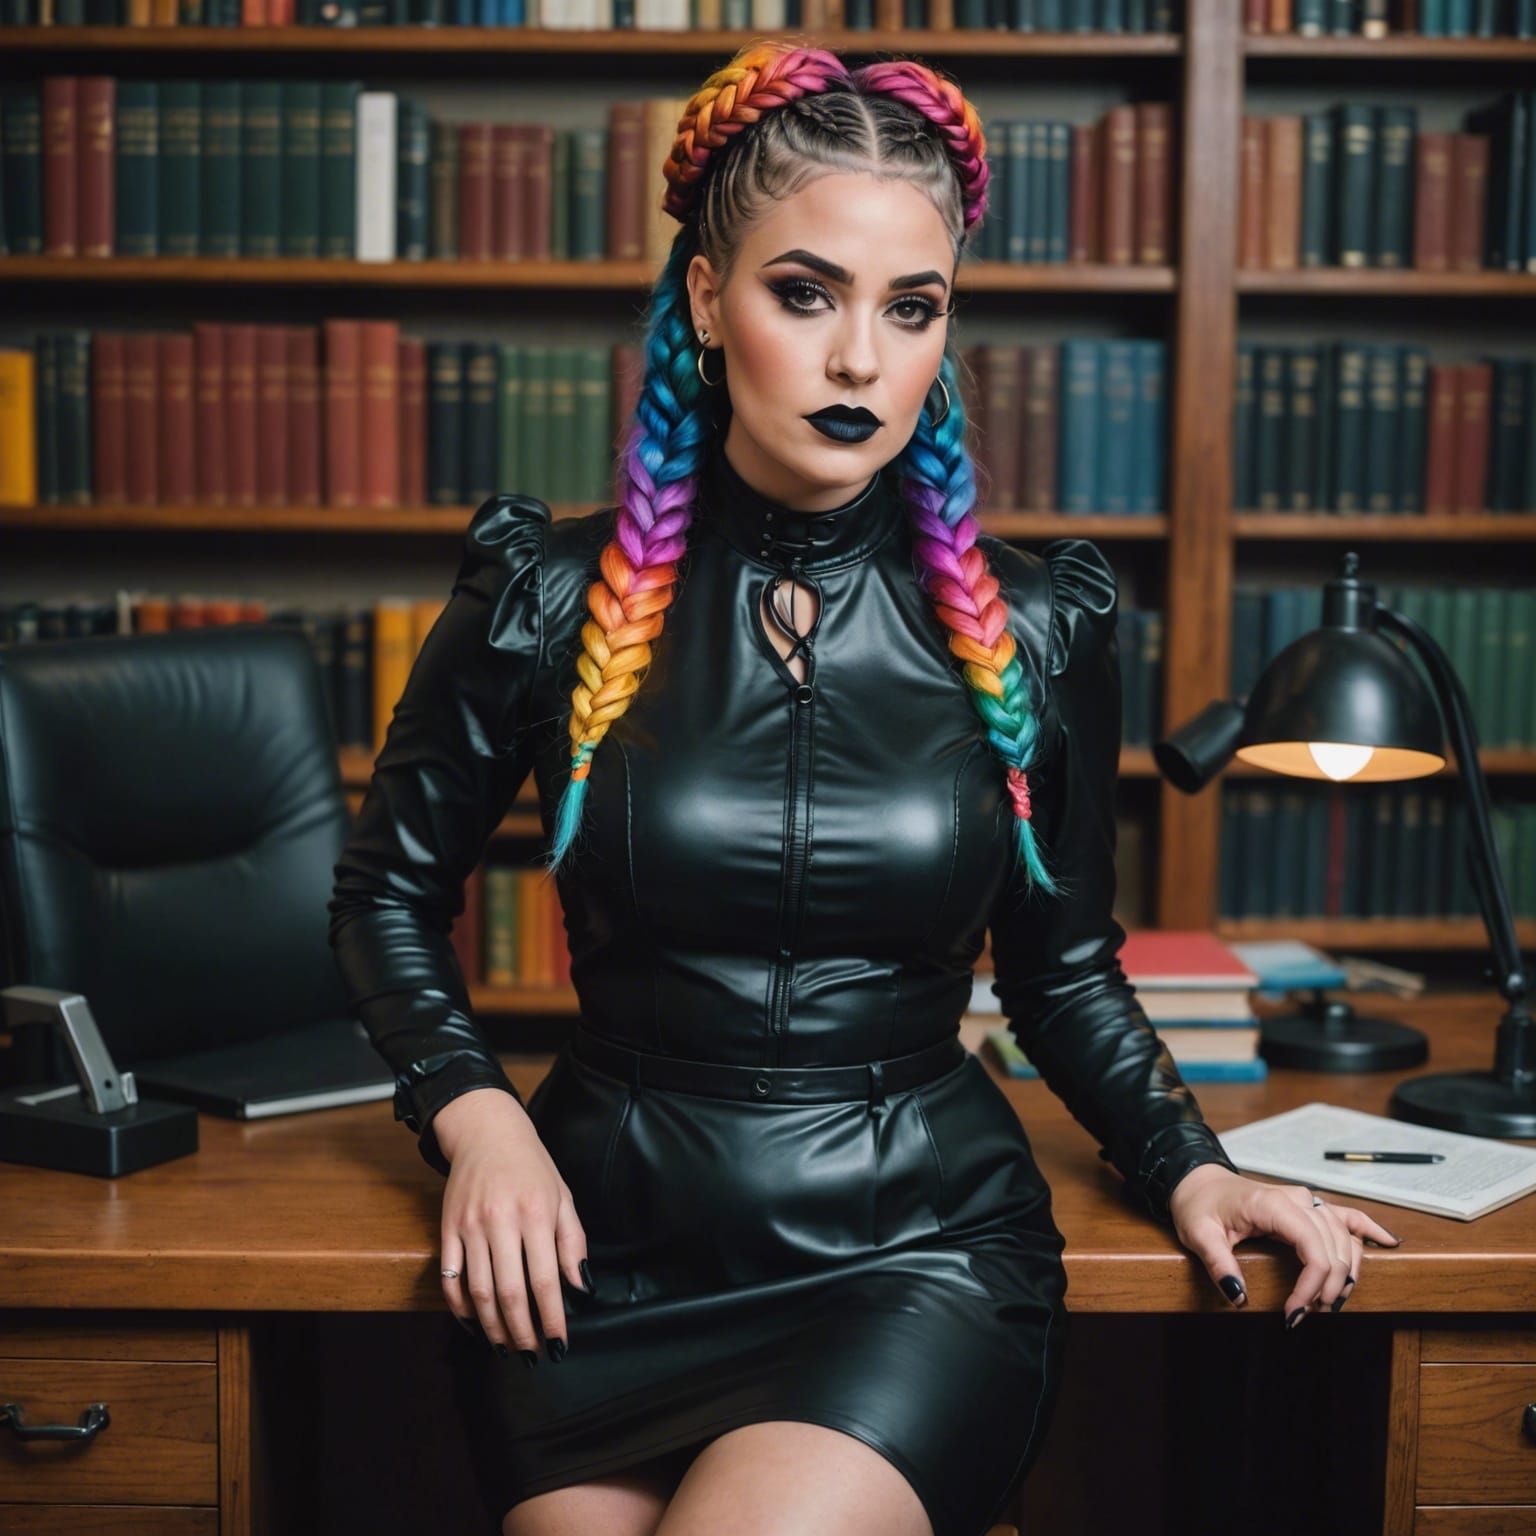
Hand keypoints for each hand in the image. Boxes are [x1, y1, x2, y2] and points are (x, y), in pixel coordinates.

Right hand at [433, 1087, 592, 1363]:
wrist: (486, 1131)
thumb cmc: (531, 1166)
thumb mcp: (563, 1196)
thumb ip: (573, 1242)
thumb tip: (581, 1285)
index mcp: (536, 1213)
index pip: (546, 1279)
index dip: (551, 1317)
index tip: (558, 1343)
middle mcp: (501, 1222)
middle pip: (509, 1292)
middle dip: (521, 1331)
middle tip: (531, 1353)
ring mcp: (470, 1227)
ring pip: (478, 1292)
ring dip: (492, 1327)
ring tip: (506, 1346)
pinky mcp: (447, 1229)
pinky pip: (450, 1278)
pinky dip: (460, 1307)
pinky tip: (473, 1324)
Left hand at [1165, 1163, 1402, 1325]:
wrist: (1198, 1182)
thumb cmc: (1198, 1206)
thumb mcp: (1198, 1234)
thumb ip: (1218, 1264)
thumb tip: (1239, 1297)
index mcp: (1274, 1206)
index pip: (1313, 1250)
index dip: (1312, 1287)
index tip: (1295, 1314)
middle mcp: (1298, 1200)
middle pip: (1333, 1249)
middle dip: (1327, 1288)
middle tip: (1307, 1315)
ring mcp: (1306, 1200)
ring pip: (1345, 1238)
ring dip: (1346, 1272)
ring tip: (1331, 1302)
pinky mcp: (1308, 1205)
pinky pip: (1347, 1215)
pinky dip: (1368, 1230)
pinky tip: (1388, 1243)